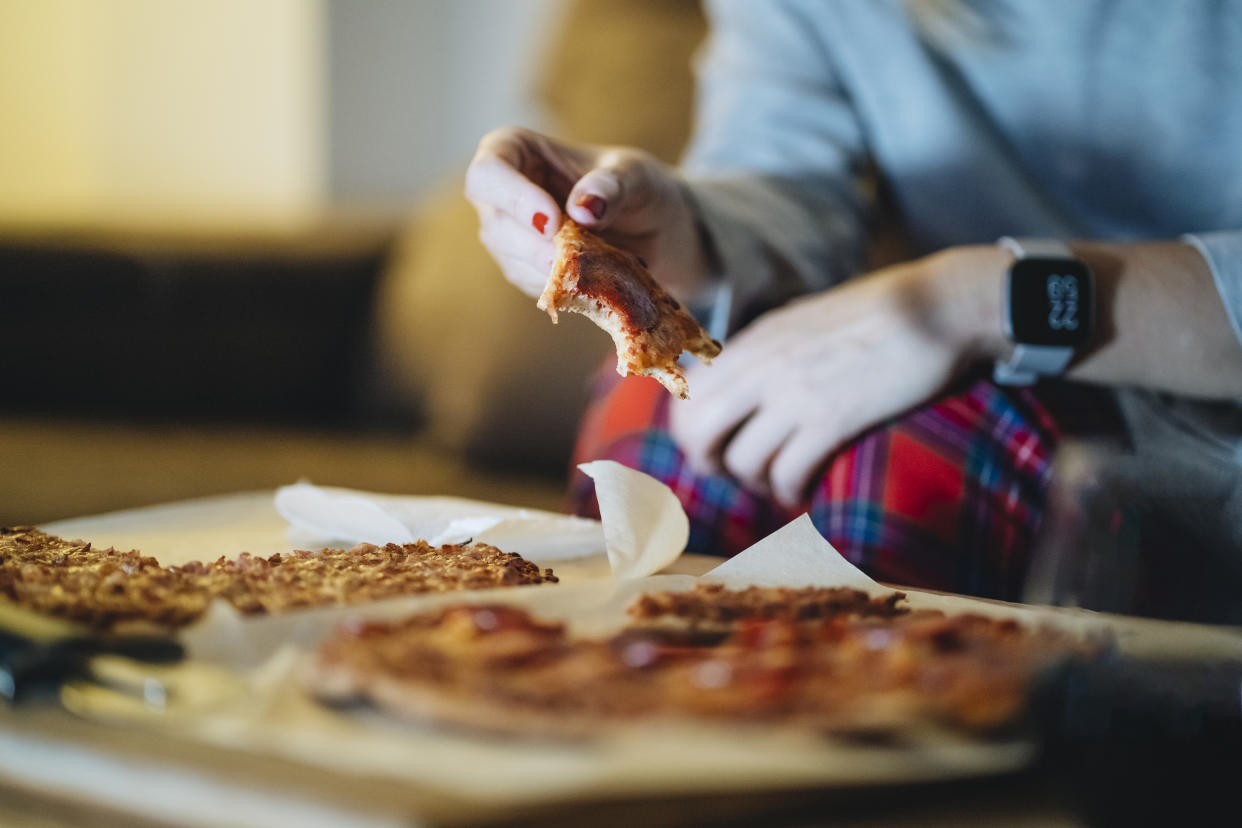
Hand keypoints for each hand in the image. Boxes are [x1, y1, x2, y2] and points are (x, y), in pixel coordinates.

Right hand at [464, 126, 709, 300]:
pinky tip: (596, 278)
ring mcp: (511, 235)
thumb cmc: (638, 188)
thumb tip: (584, 208)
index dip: (513, 198)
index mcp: (517, 151)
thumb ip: (612, 185)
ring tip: (600, 265)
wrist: (654, 228)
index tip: (553, 222)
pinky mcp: (527, 270)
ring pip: (511, 260)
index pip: (488, 172)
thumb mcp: (637, 176)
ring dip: (554, 269)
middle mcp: (504, 193)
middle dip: (535, 245)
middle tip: (577, 258)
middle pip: (495, 223)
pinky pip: (535, 285)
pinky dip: (566, 285)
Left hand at [669, 247, 1007, 506]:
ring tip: (778, 483)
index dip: (691, 430)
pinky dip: (789, 490)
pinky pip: (787, 473)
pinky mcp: (832, 420)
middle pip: (698, 432)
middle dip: (708, 463)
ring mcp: (795, 393)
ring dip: (756, 482)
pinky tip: (803, 490)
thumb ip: (771, 349)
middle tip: (733, 474)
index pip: (691, 394)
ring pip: (741, 460)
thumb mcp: (808, 319)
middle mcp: (764, 366)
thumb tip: (745, 380)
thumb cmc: (882, 314)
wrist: (940, 307)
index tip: (713, 445)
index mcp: (756, 340)